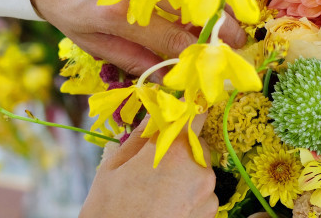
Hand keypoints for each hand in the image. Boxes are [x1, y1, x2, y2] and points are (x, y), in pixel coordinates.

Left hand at [26, 0, 246, 76]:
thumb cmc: (60, 0)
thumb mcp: (87, 40)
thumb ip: (131, 59)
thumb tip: (168, 77)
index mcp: (118, 13)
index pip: (174, 39)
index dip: (200, 56)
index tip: (218, 66)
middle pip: (195, 6)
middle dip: (223, 28)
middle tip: (238, 42)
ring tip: (235, 13)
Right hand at [79, 116, 217, 217]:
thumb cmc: (110, 210)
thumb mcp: (114, 166)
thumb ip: (140, 136)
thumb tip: (154, 115)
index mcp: (175, 149)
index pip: (195, 115)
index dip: (186, 112)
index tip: (177, 114)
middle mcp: (199, 170)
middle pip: (197, 146)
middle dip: (180, 150)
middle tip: (154, 165)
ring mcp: (208, 196)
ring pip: (200, 172)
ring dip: (184, 176)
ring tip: (156, 193)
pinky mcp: (210, 216)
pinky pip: (202, 196)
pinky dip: (188, 198)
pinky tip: (165, 207)